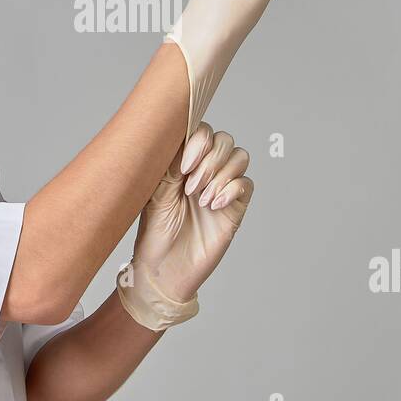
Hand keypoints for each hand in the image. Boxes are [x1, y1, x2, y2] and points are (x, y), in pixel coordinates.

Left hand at [118, 122, 254, 329]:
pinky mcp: (234, 208)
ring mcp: (221, 188)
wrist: (164, 269)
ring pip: (240, 157)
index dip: (199, 141)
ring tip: (201, 199)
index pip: (202, 131)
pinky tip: (212, 206)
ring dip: (221, 174)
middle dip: (209, 161)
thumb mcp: (156, 191)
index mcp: (184, 162)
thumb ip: (171, 160)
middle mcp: (205, 170)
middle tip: (190, 188)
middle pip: (224, 140)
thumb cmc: (154, 232)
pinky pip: (246, 184)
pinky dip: (232, 190)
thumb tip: (182, 131)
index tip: (184, 166)